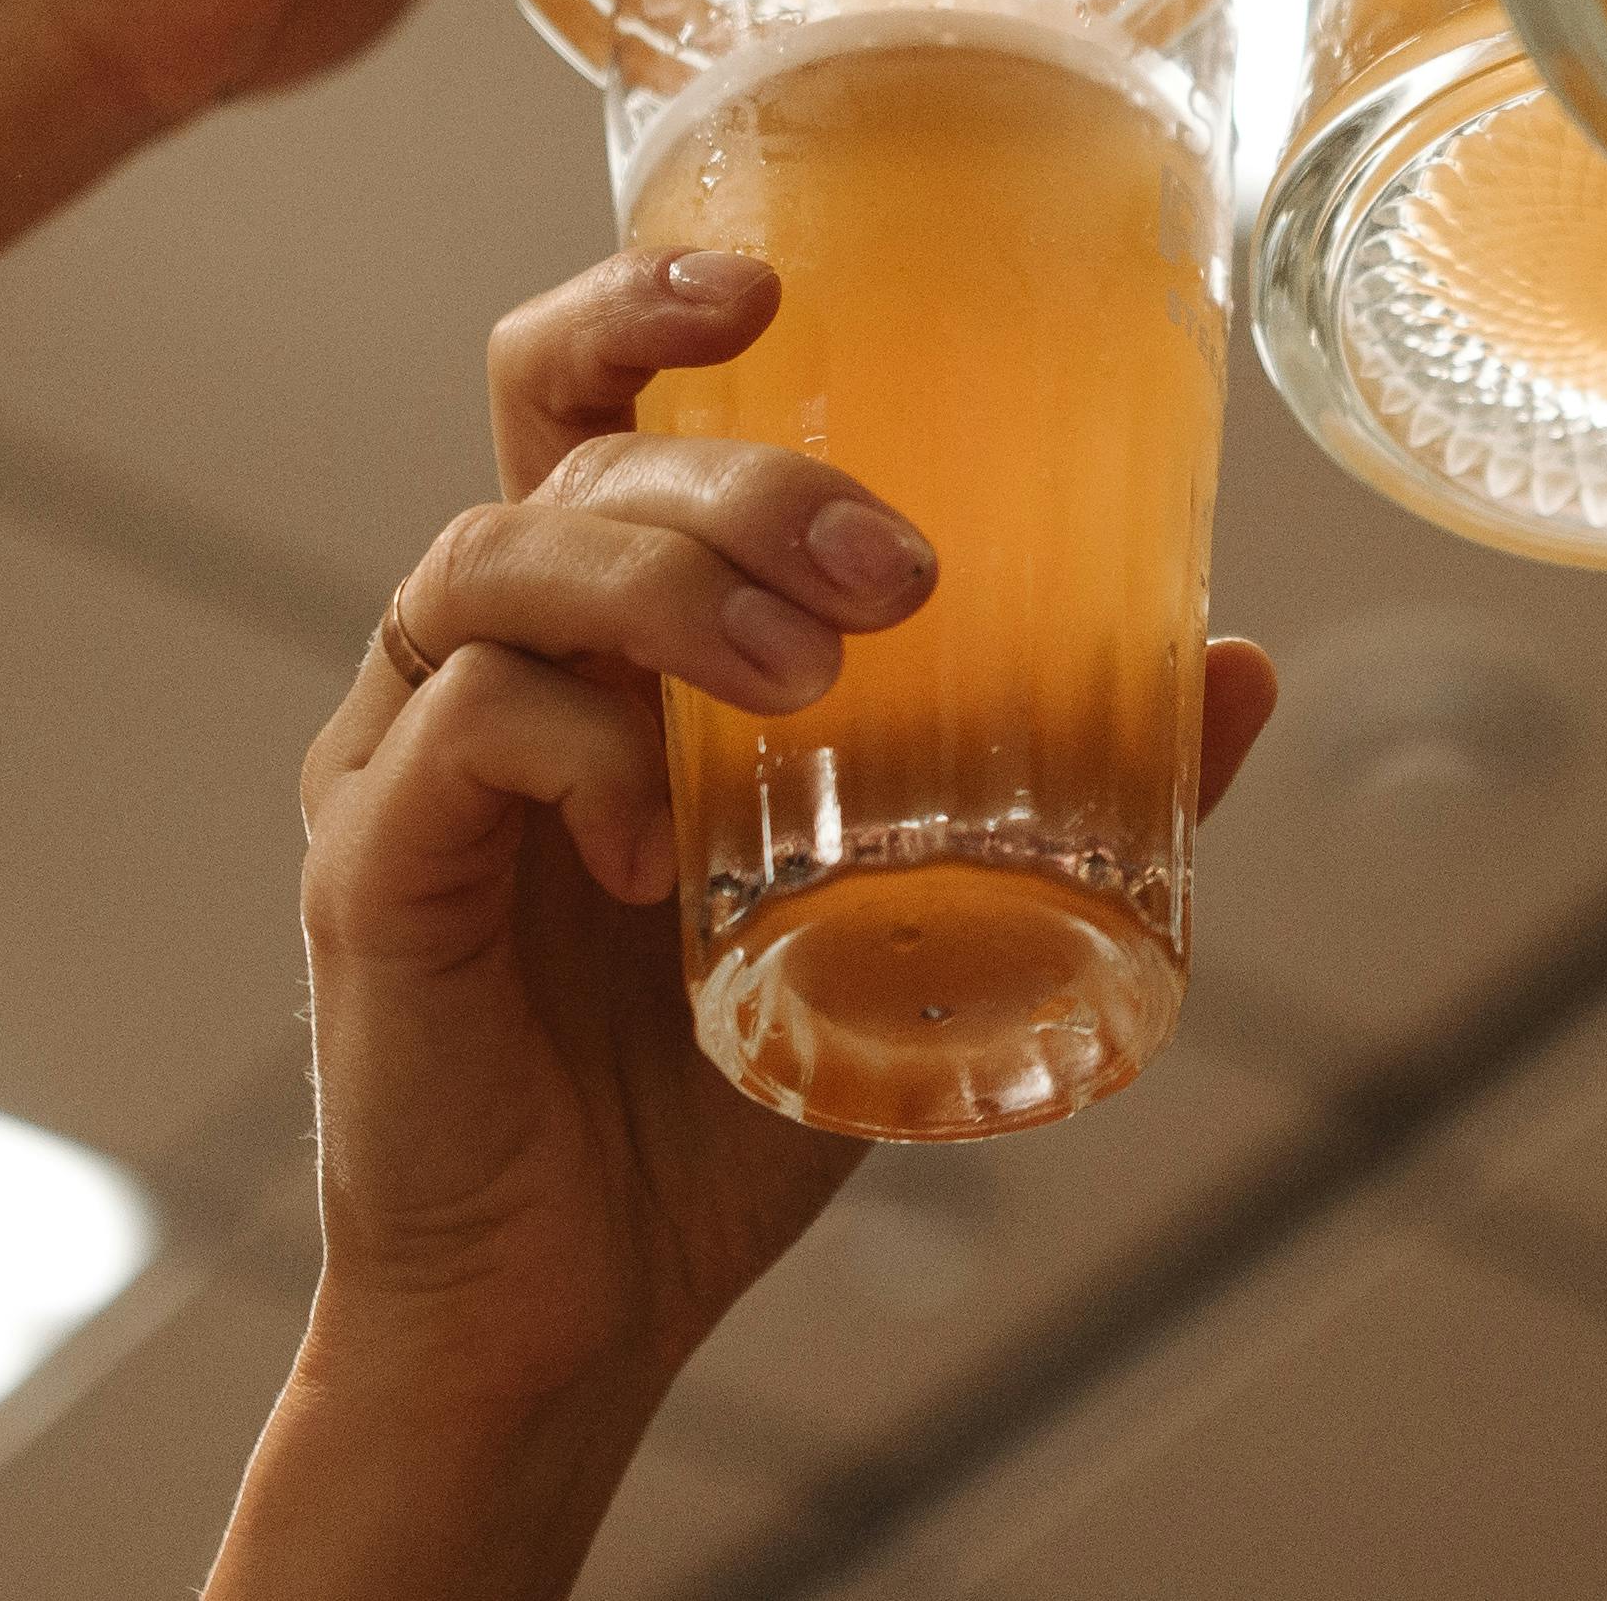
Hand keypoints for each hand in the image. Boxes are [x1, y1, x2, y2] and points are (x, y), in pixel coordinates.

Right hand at [277, 254, 1279, 1435]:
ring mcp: (402, 755)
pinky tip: (662, 843)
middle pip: (551, 446)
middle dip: (734, 471)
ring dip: (672, 585)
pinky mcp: (368, 866)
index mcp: (583, 635)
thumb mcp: (914, 919)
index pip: (572, 399)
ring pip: (498, 559)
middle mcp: (473, 661)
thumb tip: (1238, 668)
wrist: (569, 1317)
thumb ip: (1055, 787)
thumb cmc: (707, 1103)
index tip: (768, 288)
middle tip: (897, 568)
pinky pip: (460, 725)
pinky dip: (577, 746)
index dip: (641, 306)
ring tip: (814, 677)